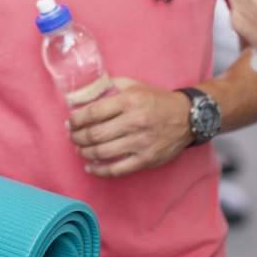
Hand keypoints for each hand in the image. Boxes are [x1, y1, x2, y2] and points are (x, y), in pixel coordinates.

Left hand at [66, 78, 192, 176]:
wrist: (187, 117)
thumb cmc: (155, 99)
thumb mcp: (132, 85)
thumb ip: (105, 87)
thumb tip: (78, 96)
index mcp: (129, 101)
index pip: (93, 112)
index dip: (76, 120)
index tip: (70, 123)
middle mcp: (134, 122)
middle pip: (95, 134)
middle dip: (77, 138)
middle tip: (72, 137)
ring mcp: (140, 143)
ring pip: (103, 152)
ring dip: (85, 153)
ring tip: (79, 149)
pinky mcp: (146, 159)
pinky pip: (117, 169)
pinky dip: (100, 171)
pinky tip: (90, 167)